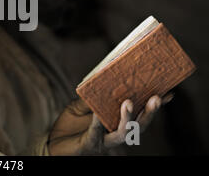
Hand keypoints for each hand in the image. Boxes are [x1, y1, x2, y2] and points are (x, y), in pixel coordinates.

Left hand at [47, 94, 173, 154]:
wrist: (53, 144)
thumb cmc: (70, 125)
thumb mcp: (82, 105)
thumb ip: (94, 95)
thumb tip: (104, 77)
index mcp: (117, 123)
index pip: (139, 114)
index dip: (153, 106)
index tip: (168, 93)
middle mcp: (114, 134)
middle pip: (138, 125)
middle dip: (148, 112)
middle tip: (157, 97)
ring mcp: (103, 141)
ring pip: (123, 133)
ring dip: (128, 118)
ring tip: (129, 102)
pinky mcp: (89, 145)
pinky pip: (95, 134)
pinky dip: (98, 124)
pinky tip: (98, 114)